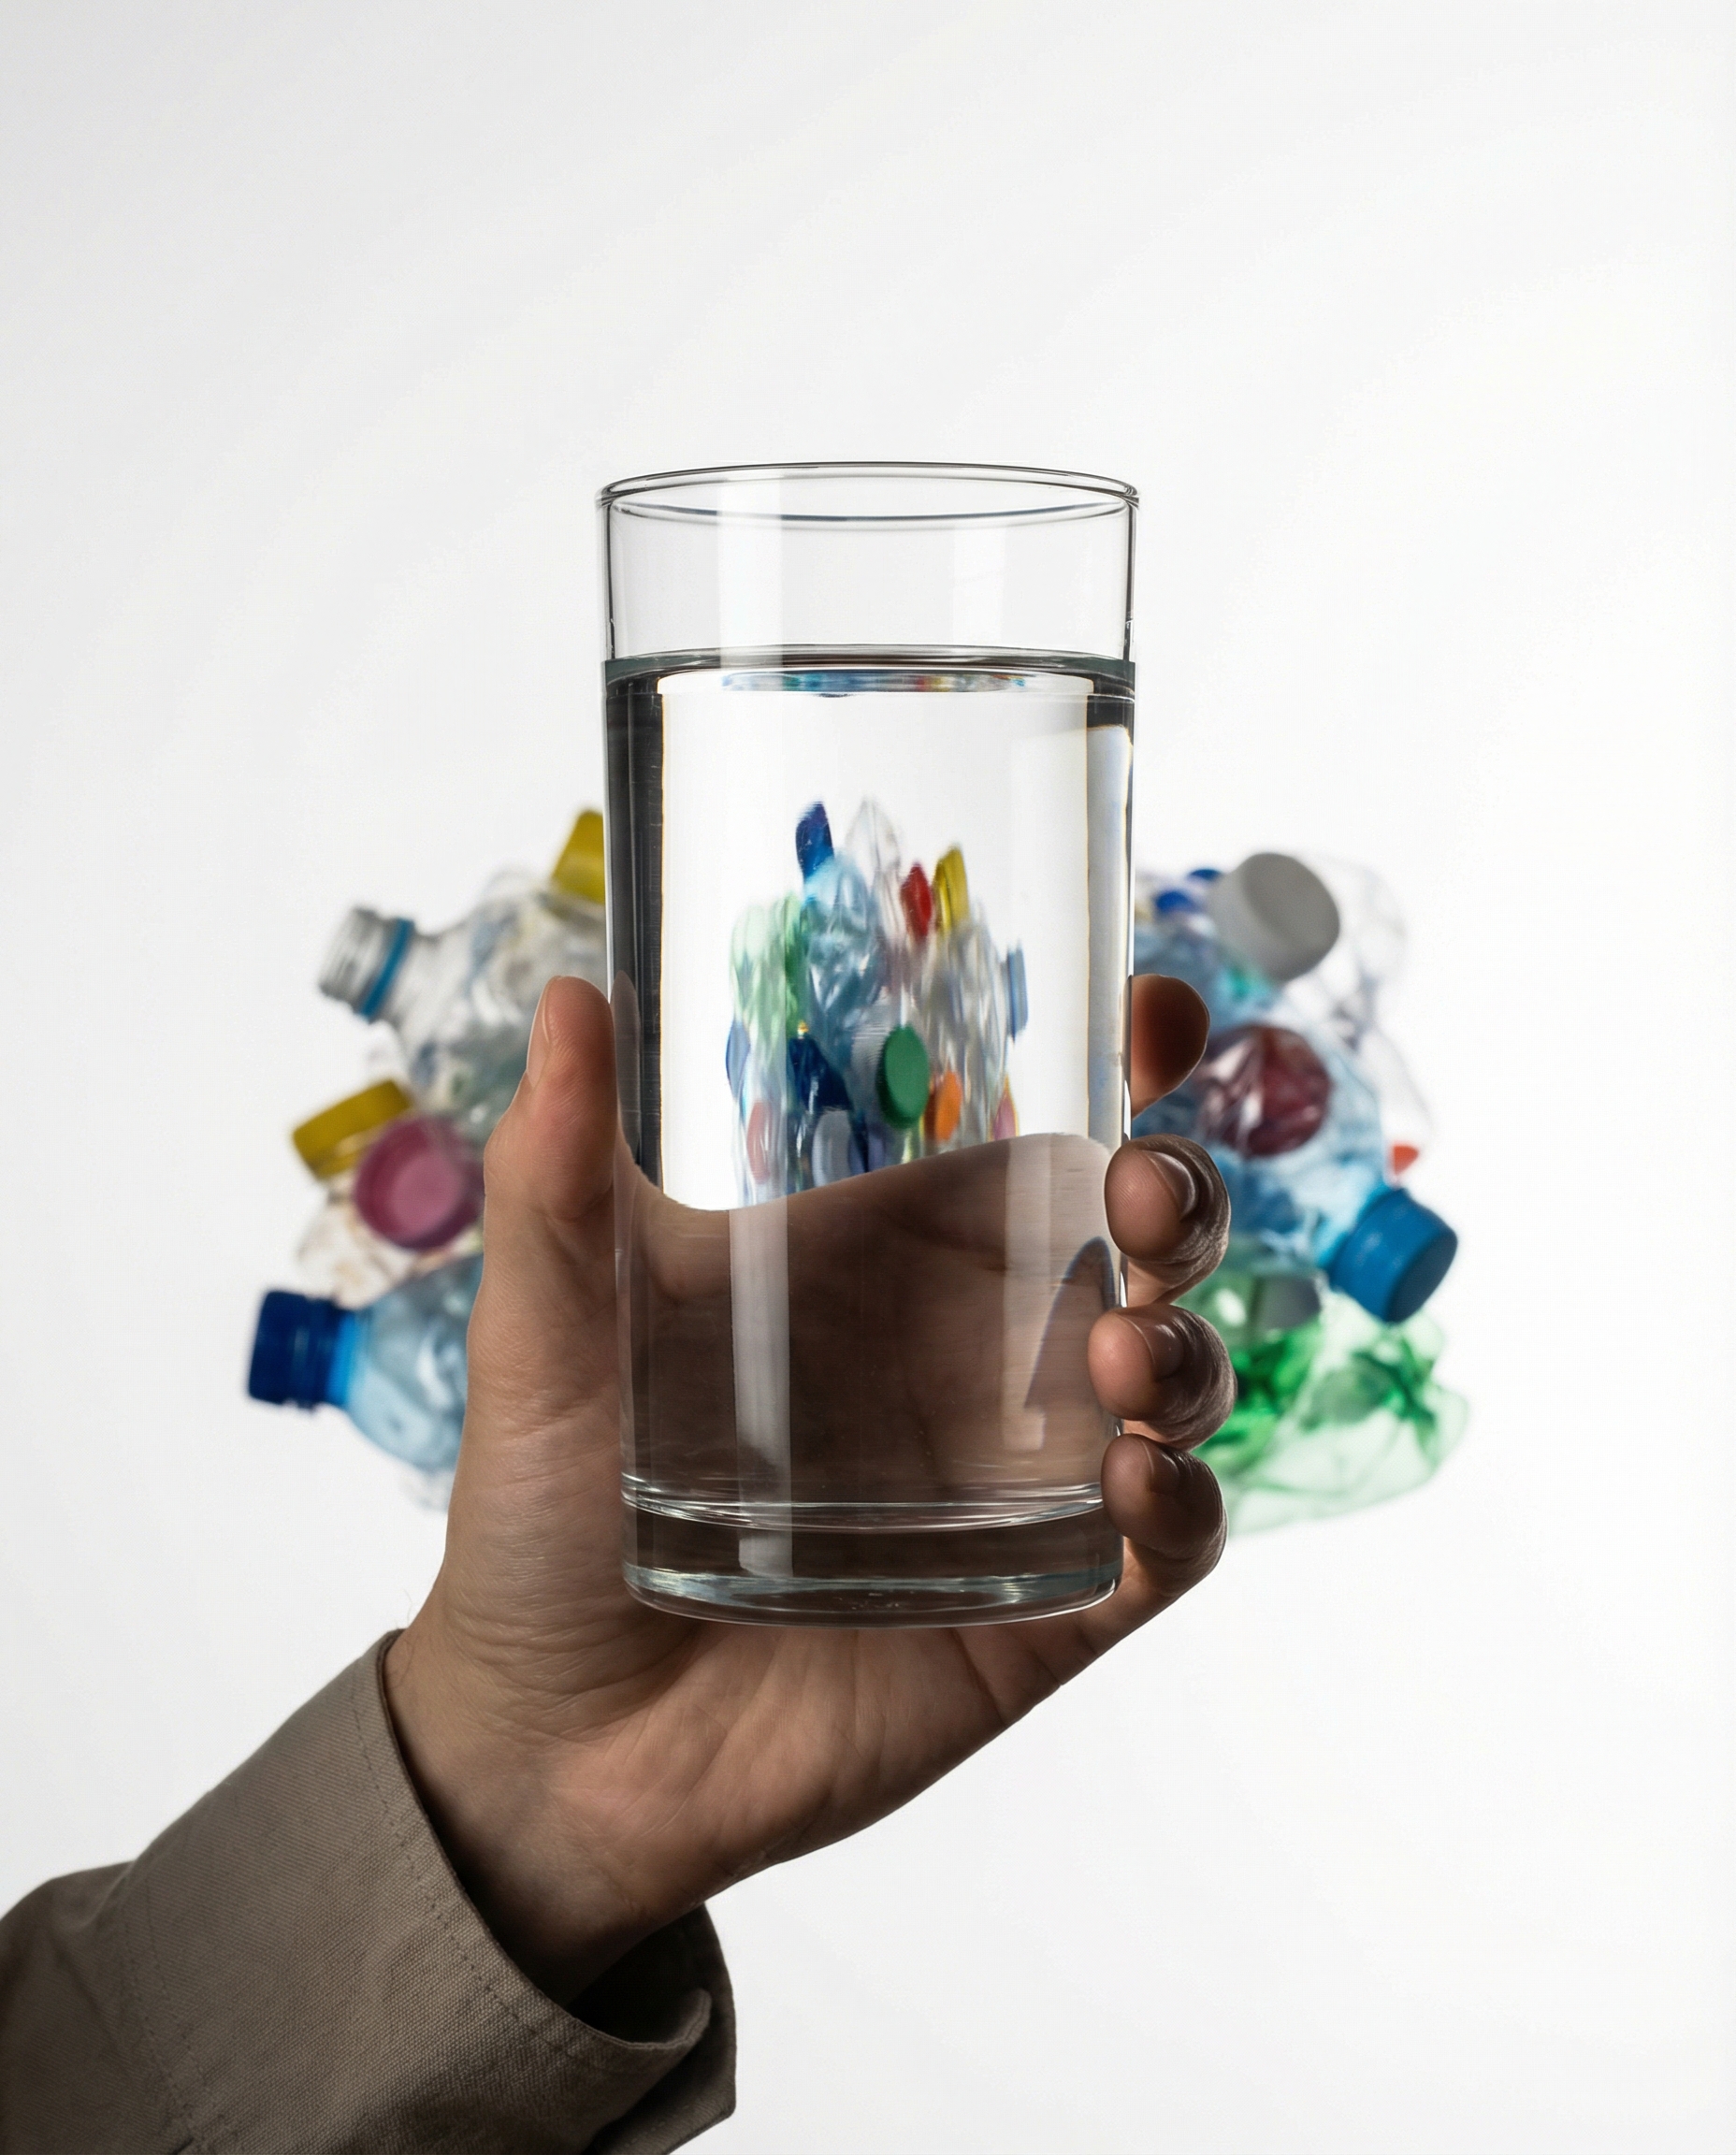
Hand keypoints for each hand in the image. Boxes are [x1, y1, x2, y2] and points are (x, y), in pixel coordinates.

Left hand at [384, 973, 1232, 2001]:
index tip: (1153, 1009)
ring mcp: (1016, 1481)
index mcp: (886, 1258)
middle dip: (1181, 1197)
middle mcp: (973, 1354)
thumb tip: (560, 995)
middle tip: (1146, 1190)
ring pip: (1173, 1379)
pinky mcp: (1042, 1608)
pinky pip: (1165, 1547)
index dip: (1120, 1065)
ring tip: (1115, 1353)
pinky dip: (1185, 1508)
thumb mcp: (545, 1333)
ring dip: (1185, 1348)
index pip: (1037, 1132)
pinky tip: (1138, 1487)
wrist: (552, 1742)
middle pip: (1138, 1243)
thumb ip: (554, 1179)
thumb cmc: (544, 1513)